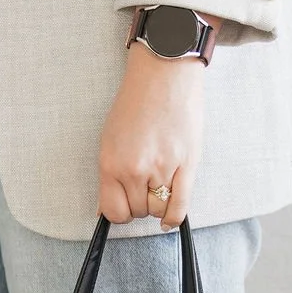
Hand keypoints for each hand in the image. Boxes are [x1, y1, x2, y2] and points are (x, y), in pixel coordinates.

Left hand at [98, 34, 208, 229]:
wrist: (164, 74)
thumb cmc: (137, 103)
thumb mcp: (110, 139)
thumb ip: (110, 176)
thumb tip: (105, 209)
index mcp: (111, 163)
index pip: (112, 211)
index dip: (119, 213)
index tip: (124, 207)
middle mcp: (134, 170)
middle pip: (137, 212)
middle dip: (140, 205)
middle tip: (144, 188)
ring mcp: (161, 169)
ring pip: (157, 210)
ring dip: (158, 205)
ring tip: (159, 185)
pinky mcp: (186, 165)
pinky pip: (179, 207)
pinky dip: (173, 217)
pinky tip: (169, 217)